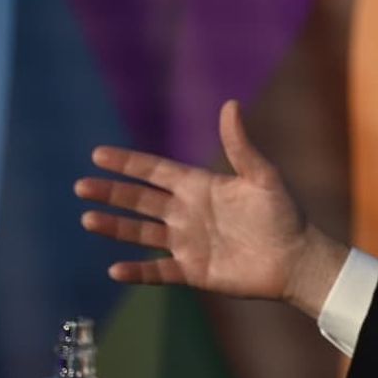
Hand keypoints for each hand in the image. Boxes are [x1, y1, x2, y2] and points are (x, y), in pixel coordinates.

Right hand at [76, 99, 347, 316]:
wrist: (296, 259)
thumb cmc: (283, 214)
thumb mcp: (262, 176)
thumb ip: (240, 146)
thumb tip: (230, 105)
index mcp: (200, 187)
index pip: (156, 172)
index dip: (128, 163)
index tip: (98, 155)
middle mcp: (187, 213)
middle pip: (140, 200)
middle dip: (112, 193)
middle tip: (82, 186)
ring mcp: (187, 243)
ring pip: (142, 233)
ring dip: (116, 227)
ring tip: (88, 219)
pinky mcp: (192, 271)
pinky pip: (158, 272)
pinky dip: (137, 272)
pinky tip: (115, 269)